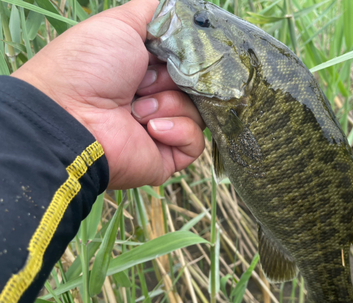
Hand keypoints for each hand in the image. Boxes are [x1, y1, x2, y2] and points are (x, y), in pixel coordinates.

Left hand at [11, 0, 204, 188]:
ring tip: (137, 109)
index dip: (186, 57)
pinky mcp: (168, 156)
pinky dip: (176, 130)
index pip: (188, 62)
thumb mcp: (122, 23)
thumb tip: (186, 11)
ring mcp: (164, 128)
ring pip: (198, 112)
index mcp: (148, 70)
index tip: (173, 53)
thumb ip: (158, 13)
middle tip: (144, 80)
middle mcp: (157, 98)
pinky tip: (150, 128)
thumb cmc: (90, 66)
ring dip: (168, 104)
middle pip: (197, 86)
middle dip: (173, 79)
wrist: (71, 115)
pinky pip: (195, 142)